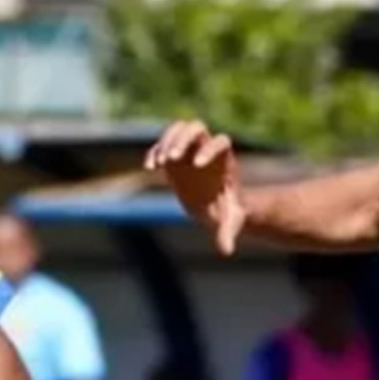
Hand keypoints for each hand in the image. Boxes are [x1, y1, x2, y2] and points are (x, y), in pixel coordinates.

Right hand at [145, 120, 245, 256]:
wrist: (214, 206)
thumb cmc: (225, 211)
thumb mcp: (228, 222)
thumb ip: (226, 233)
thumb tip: (227, 251)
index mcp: (224, 161)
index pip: (220, 142)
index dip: (209, 149)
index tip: (197, 165)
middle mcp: (206, 149)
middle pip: (196, 128)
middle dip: (182, 139)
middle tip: (171, 158)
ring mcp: (189, 150)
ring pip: (177, 130)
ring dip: (165, 141)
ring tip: (158, 164)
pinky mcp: (174, 157)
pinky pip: (162, 146)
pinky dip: (154, 152)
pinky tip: (149, 168)